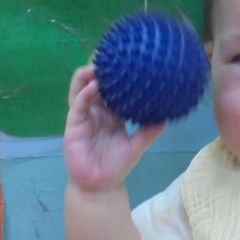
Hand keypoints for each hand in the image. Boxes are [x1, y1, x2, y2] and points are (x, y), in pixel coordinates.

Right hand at [63, 65, 164, 192]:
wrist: (99, 186)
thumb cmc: (117, 166)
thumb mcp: (137, 147)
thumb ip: (148, 132)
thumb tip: (166, 118)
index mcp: (112, 115)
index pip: (113, 90)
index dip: (116, 75)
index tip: (125, 59)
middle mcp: (96, 112)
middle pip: (95, 83)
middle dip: (99, 68)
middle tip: (110, 53)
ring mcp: (83, 117)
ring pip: (81, 89)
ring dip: (87, 76)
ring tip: (97, 64)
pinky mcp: (74, 125)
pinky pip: (78, 105)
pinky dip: (85, 94)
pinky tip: (94, 86)